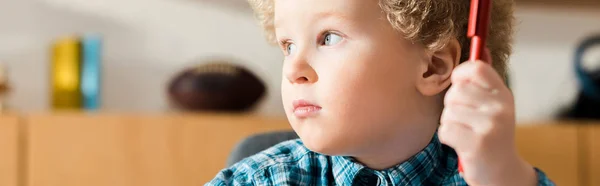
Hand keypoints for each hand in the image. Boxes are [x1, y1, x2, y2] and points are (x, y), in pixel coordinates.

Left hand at [438, 49, 536, 185]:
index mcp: (503, 94)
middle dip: (452, 105)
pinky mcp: (477, 144)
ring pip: (448, 111)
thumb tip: (482, 49)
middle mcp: (500, 107)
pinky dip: (446, 138)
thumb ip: (485, 80)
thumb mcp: (494, 104)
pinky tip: (460, 142)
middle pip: (456, 91)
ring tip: (464, 132)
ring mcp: (490, 125)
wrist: (501, 171)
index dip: (460, 74)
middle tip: (464, 118)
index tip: (460, 86)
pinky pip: (445, 130)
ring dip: (449, 123)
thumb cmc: (491, 134)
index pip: (476, 68)